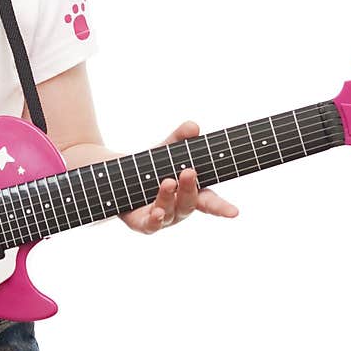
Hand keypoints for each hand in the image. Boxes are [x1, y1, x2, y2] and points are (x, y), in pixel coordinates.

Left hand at [119, 119, 238, 233]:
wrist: (116, 175)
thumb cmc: (150, 165)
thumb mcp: (165, 149)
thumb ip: (179, 138)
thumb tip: (193, 126)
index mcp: (190, 194)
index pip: (209, 202)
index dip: (222, 208)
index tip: (235, 212)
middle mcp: (178, 209)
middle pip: (189, 203)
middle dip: (190, 188)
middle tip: (189, 171)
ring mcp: (161, 218)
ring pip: (170, 212)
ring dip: (169, 197)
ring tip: (167, 181)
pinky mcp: (141, 223)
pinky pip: (150, 225)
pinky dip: (155, 219)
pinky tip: (157, 211)